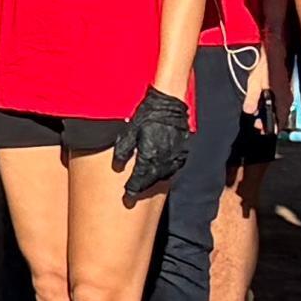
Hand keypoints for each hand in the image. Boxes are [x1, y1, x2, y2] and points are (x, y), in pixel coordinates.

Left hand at [120, 88, 191, 205]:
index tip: (127, 195)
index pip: (140, 177)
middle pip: (152, 180)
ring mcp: (175, 156)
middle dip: (142, 188)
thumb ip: (124, 149)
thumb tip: (117, 165)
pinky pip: (172, 168)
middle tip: (133, 195)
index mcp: (150, 154)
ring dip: (153, 182)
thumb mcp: (130, 130)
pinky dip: (164, 173)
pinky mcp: (182, 151)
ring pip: (164, 175)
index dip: (133, 187)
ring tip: (144, 186)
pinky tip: (159, 173)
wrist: (169, 104)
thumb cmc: (148, 115)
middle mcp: (164, 158)